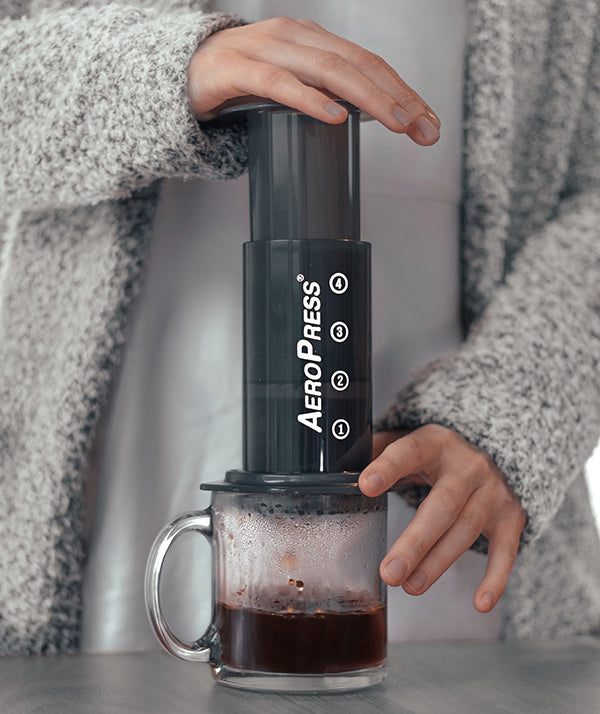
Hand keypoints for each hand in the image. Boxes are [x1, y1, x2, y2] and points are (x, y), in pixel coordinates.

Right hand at [187, 17, 439, 144]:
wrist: (180, 72)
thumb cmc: (240, 81)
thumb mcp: (289, 84)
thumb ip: (320, 92)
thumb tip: (361, 117)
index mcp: (312, 41)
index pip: (368, 64)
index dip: (402, 91)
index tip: (429, 123)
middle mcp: (295, 37)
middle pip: (357, 64)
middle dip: (397, 97)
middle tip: (423, 128)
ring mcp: (265, 48)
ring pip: (327, 70)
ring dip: (367, 98)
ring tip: (396, 122)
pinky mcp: (237, 69)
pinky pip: (278, 83)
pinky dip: (309, 99)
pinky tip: (335, 116)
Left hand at [359, 424, 526, 611]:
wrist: (497, 450)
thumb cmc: (436, 455)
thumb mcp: (409, 443)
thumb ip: (376, 452)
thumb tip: (335, 472)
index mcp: (435, 443)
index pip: (409, 452)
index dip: (388, 468)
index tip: (365, 486)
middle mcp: (468, 465)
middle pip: (441, 505)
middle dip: (415, 542)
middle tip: (389, 572)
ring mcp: (493, 492)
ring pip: (465, 530)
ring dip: (438, 563)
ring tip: (410, 587)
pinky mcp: (510, 517)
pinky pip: (506, 550)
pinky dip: (496, 578)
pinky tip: (479, 603)